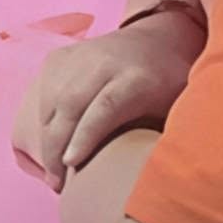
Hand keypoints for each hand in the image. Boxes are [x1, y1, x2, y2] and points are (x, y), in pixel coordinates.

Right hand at [11, 5, 206, 193]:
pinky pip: (44, 90)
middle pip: (71, 104)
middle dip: (57, 146)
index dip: (86, 136)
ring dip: (46, 138)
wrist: (157, 39)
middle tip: (57, 183)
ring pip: (52, 99)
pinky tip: (48, 142)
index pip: (106, 106)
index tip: (71, 164)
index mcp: (137, 77)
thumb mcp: (180, 106)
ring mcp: (80, 55)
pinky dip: (42, 119)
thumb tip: (161, 177)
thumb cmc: (169, 84)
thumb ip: (170, 135)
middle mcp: (104, 62)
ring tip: (51, 171)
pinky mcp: (62, 54)